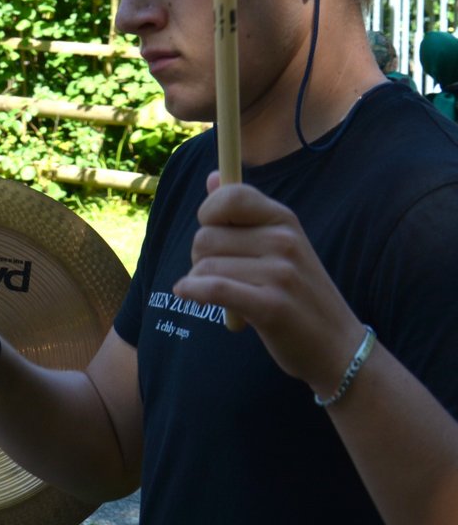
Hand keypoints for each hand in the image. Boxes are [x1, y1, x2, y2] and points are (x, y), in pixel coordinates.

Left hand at [174, 172, 361, 396]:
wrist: (338, 347)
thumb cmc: (299, 296)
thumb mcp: (279, 246)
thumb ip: (243, 213)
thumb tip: (212, 177)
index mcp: (285, 220)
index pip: (230, 195)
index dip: (209, 213)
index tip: (214, 232)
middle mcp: (284, 241)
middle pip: (205, 236)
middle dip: (200, 257)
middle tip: (222, 277)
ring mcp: (280, 273)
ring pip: (204, 265)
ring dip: (201, 283)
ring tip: (228, 296)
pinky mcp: (271, 305)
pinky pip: (212, 287)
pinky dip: (192, 291)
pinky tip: (188, 294)